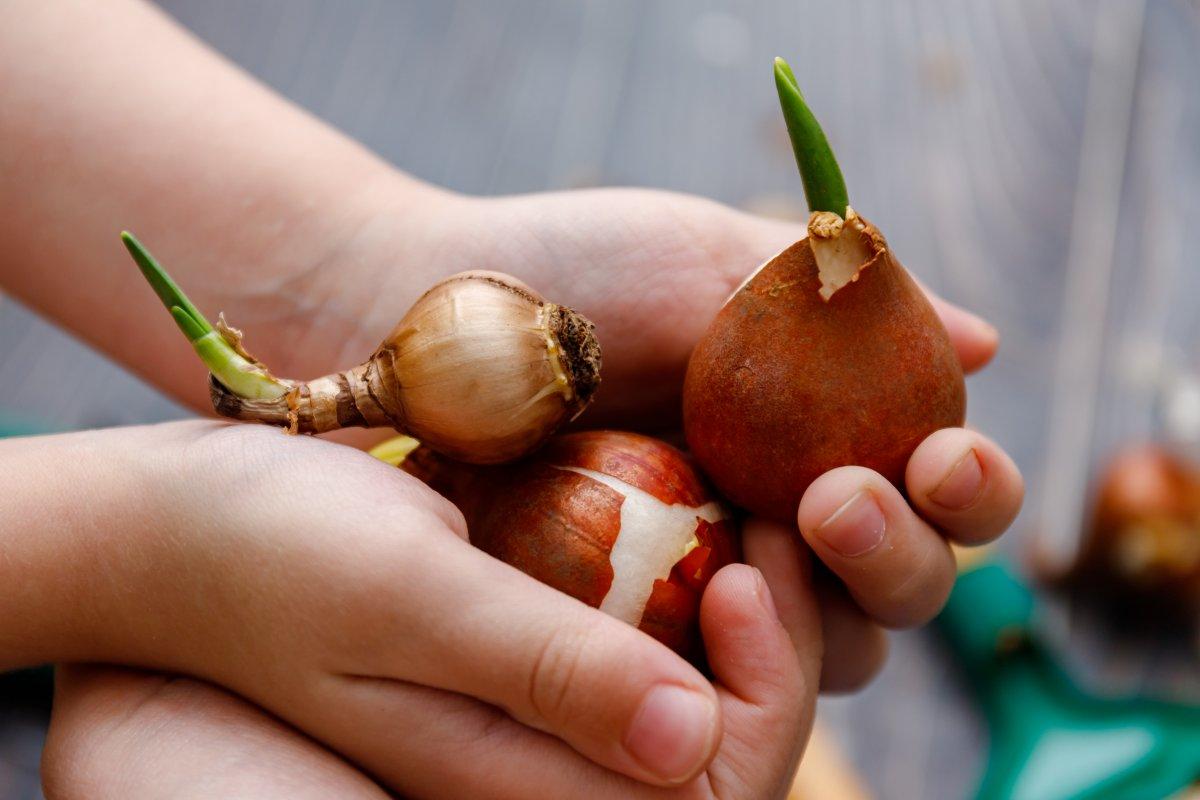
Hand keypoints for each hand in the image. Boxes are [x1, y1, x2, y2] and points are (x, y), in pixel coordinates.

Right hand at [44, 491, 822, 799]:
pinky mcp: (525, 650)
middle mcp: (535, 765)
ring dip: (744, 599)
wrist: (184, 522)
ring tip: (749, 500)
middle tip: (777, 518)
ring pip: (695, 685)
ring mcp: (532, 709)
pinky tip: (694, 495)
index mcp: (510, 786)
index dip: (764, 690)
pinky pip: (644, 628)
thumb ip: (543, 673)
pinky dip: (689, 567)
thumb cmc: (276, 551)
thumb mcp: (406, 597)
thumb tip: (692, 740)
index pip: (706, 793)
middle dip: (778, 640)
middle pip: (720, 745)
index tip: (743, 566)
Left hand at [336, 187, 1023, 689]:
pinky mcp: (637, 633)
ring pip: (838, 646)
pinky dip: (752, 657)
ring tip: (777, 541)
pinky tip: (716, 600)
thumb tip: (989, 341)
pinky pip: (726, 678)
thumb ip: (841, 299)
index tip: (938, 454)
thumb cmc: (567, 274)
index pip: (939, 482)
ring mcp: (712, 580)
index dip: (967, 485)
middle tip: (838, 497)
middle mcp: (780, 512)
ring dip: (842, 610)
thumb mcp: (707, 258)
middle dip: (907, 551)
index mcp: (818, 426)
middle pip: (908, 580)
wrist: (423, 321)